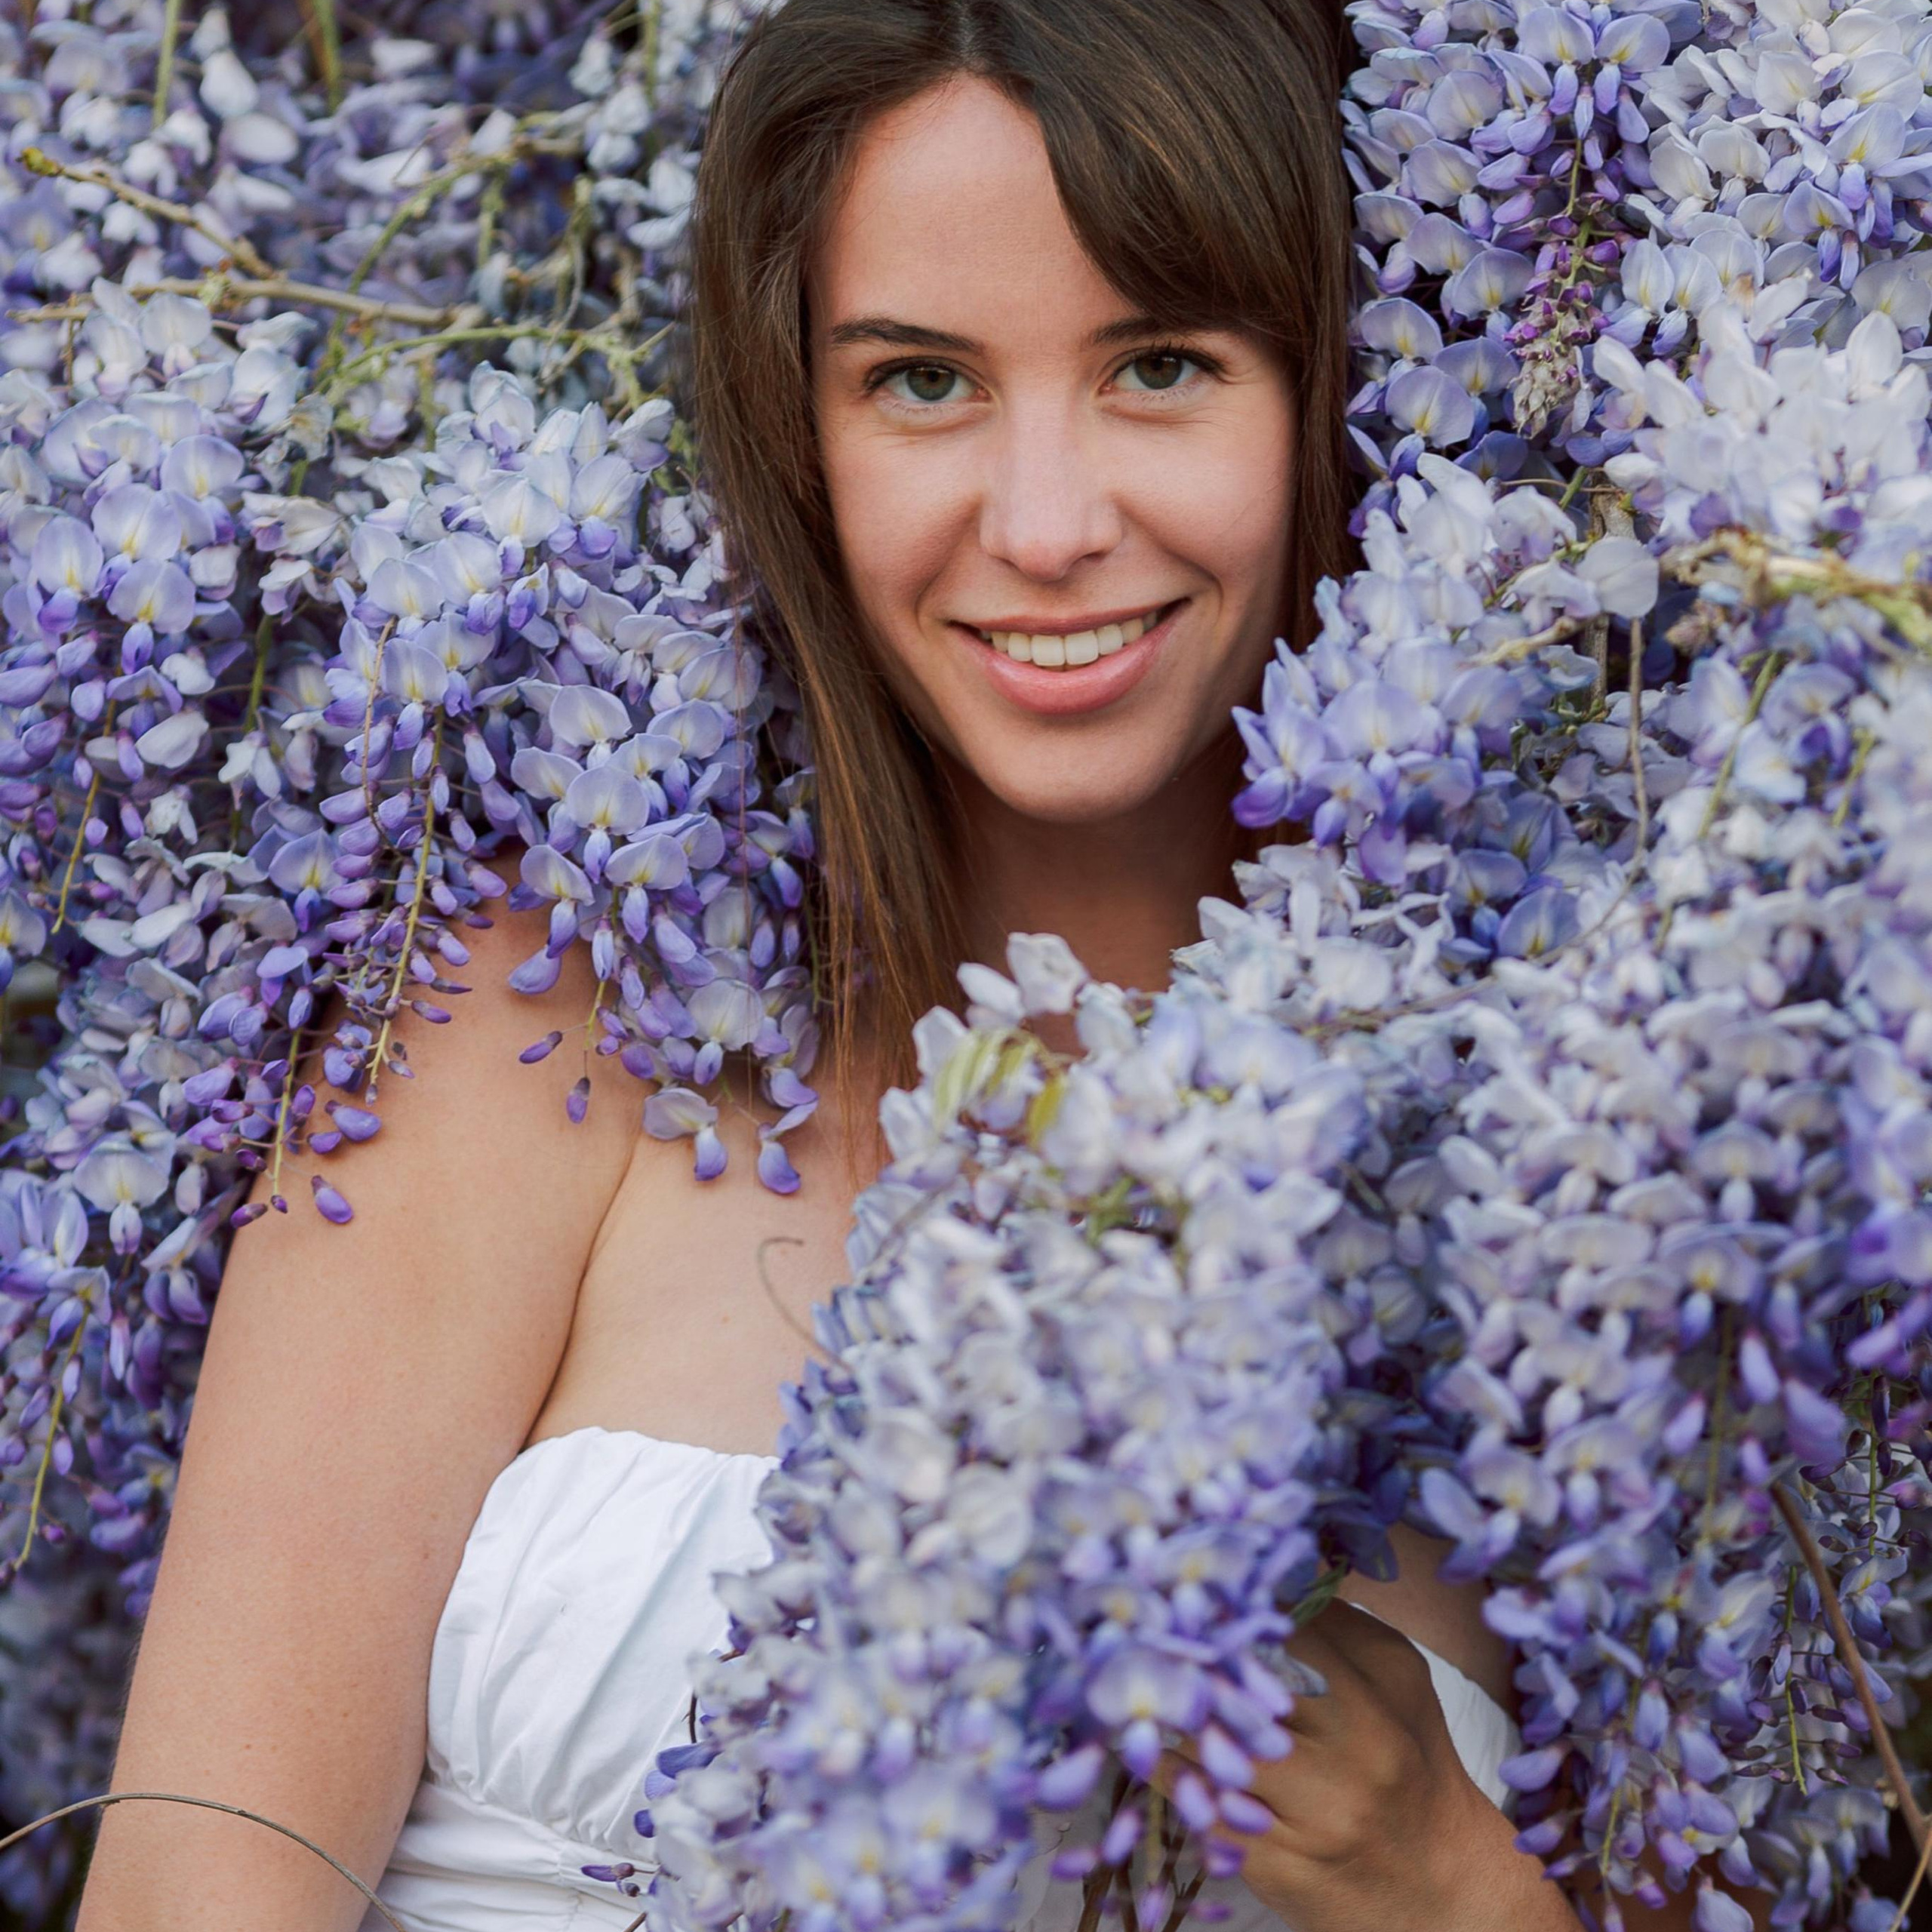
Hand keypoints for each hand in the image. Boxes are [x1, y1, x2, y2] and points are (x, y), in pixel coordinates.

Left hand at [1159, 1601, 1579, 1931]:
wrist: (1443, 1886)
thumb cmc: (1412, 1764)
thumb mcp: (1399, 1683)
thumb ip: (1340, 1627)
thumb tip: (1275, 1570)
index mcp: (1373, 1707)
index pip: (1284, 1639)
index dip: (1232, 1611)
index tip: (1196, 1590)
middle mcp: (1344, 1765)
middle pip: (1237, 1694)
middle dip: (1187, 1660)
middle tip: (1143, 1629)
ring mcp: (1310, 1823)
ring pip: (1209, 1752)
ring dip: (1167, 1714)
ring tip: (1135, 1680)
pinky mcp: (1278, 1870)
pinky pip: (1202, 1811)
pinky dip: (1168, 1773)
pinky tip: (1148, 1744)